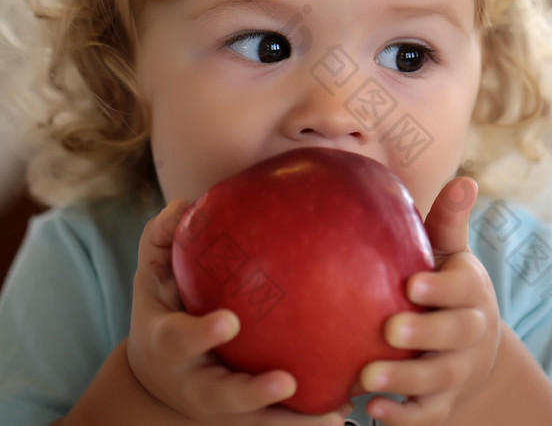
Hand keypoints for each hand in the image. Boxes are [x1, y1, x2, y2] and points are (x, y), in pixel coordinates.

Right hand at [127, 199, 350, 424]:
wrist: (156, 374)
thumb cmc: (163, 309)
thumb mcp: (152, 276)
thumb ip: (162, 239)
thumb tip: (183, 205)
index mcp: (167, 345)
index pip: (180, 340)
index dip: (202, 334)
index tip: (231, 321)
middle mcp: (193, 382)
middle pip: (219, 397)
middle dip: (250, 392)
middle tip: (285, 380)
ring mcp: (219, 405)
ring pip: (254, 422)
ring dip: (291, 420)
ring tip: (334, 413)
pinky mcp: (242, 416)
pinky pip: (275, 422)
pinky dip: (304, 419)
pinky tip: (343, 410)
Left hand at [359, 178, 500, 424]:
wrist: (475, 347)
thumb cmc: (448, 286)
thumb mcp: (452, 253)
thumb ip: (449, 221)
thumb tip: (464, 180)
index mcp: (470, 290)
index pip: (463, 288)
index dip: (441, 289)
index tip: (411, 285)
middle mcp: (471, 332)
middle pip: (457, 335)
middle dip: (426, 334)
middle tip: (389, 330)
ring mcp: (460, 370)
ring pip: (440, 379)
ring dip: (406, 380)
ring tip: (367, 378)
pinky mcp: (445, 402)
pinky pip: (428, 414)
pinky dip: (403, 417)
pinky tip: (372, 412)